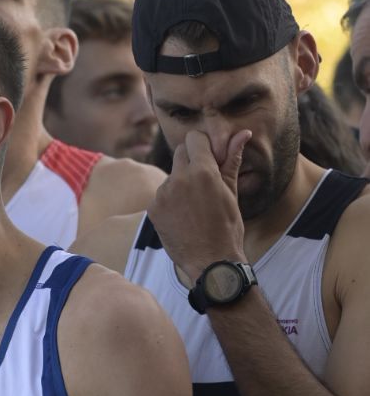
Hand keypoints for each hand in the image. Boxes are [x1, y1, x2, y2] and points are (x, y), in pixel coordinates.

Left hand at [149, 129, 250, 280]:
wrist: (210, 262)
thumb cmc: (227, 227)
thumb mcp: (231, 192)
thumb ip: (231, 160)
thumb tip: (242, 133)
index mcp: (203, 171)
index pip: (194, 139)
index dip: (203, 146)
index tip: (209, 157)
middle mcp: (179, 179)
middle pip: (180, 153)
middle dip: (191, 161)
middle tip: (203, 181)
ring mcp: (163, 194)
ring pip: (171, 175)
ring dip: (180, 183)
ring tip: (194, 206)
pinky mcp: (153, 208)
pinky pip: (161, 195)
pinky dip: (170, 201)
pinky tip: (183, 217)